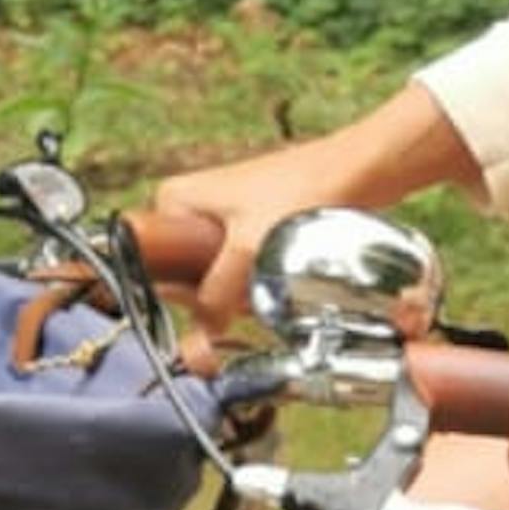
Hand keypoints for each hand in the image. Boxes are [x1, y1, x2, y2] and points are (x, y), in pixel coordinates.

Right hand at [147, 89, 475, 322]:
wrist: (359, 168)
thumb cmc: (303, 190)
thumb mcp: (248, 249)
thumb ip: (216, 296)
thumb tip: (198, 340)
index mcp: (174, 199)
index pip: (148, 262)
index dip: (174, 293)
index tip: (205, 308)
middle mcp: (192, 206)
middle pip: (184, 275)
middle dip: (213, 297)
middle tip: (244, 297)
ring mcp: (224, 217)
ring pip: (217, 277)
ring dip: (239, 294)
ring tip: (268, 288)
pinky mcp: (254, 228)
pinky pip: (243, 270)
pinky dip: (258, 284)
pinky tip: (280, 286)